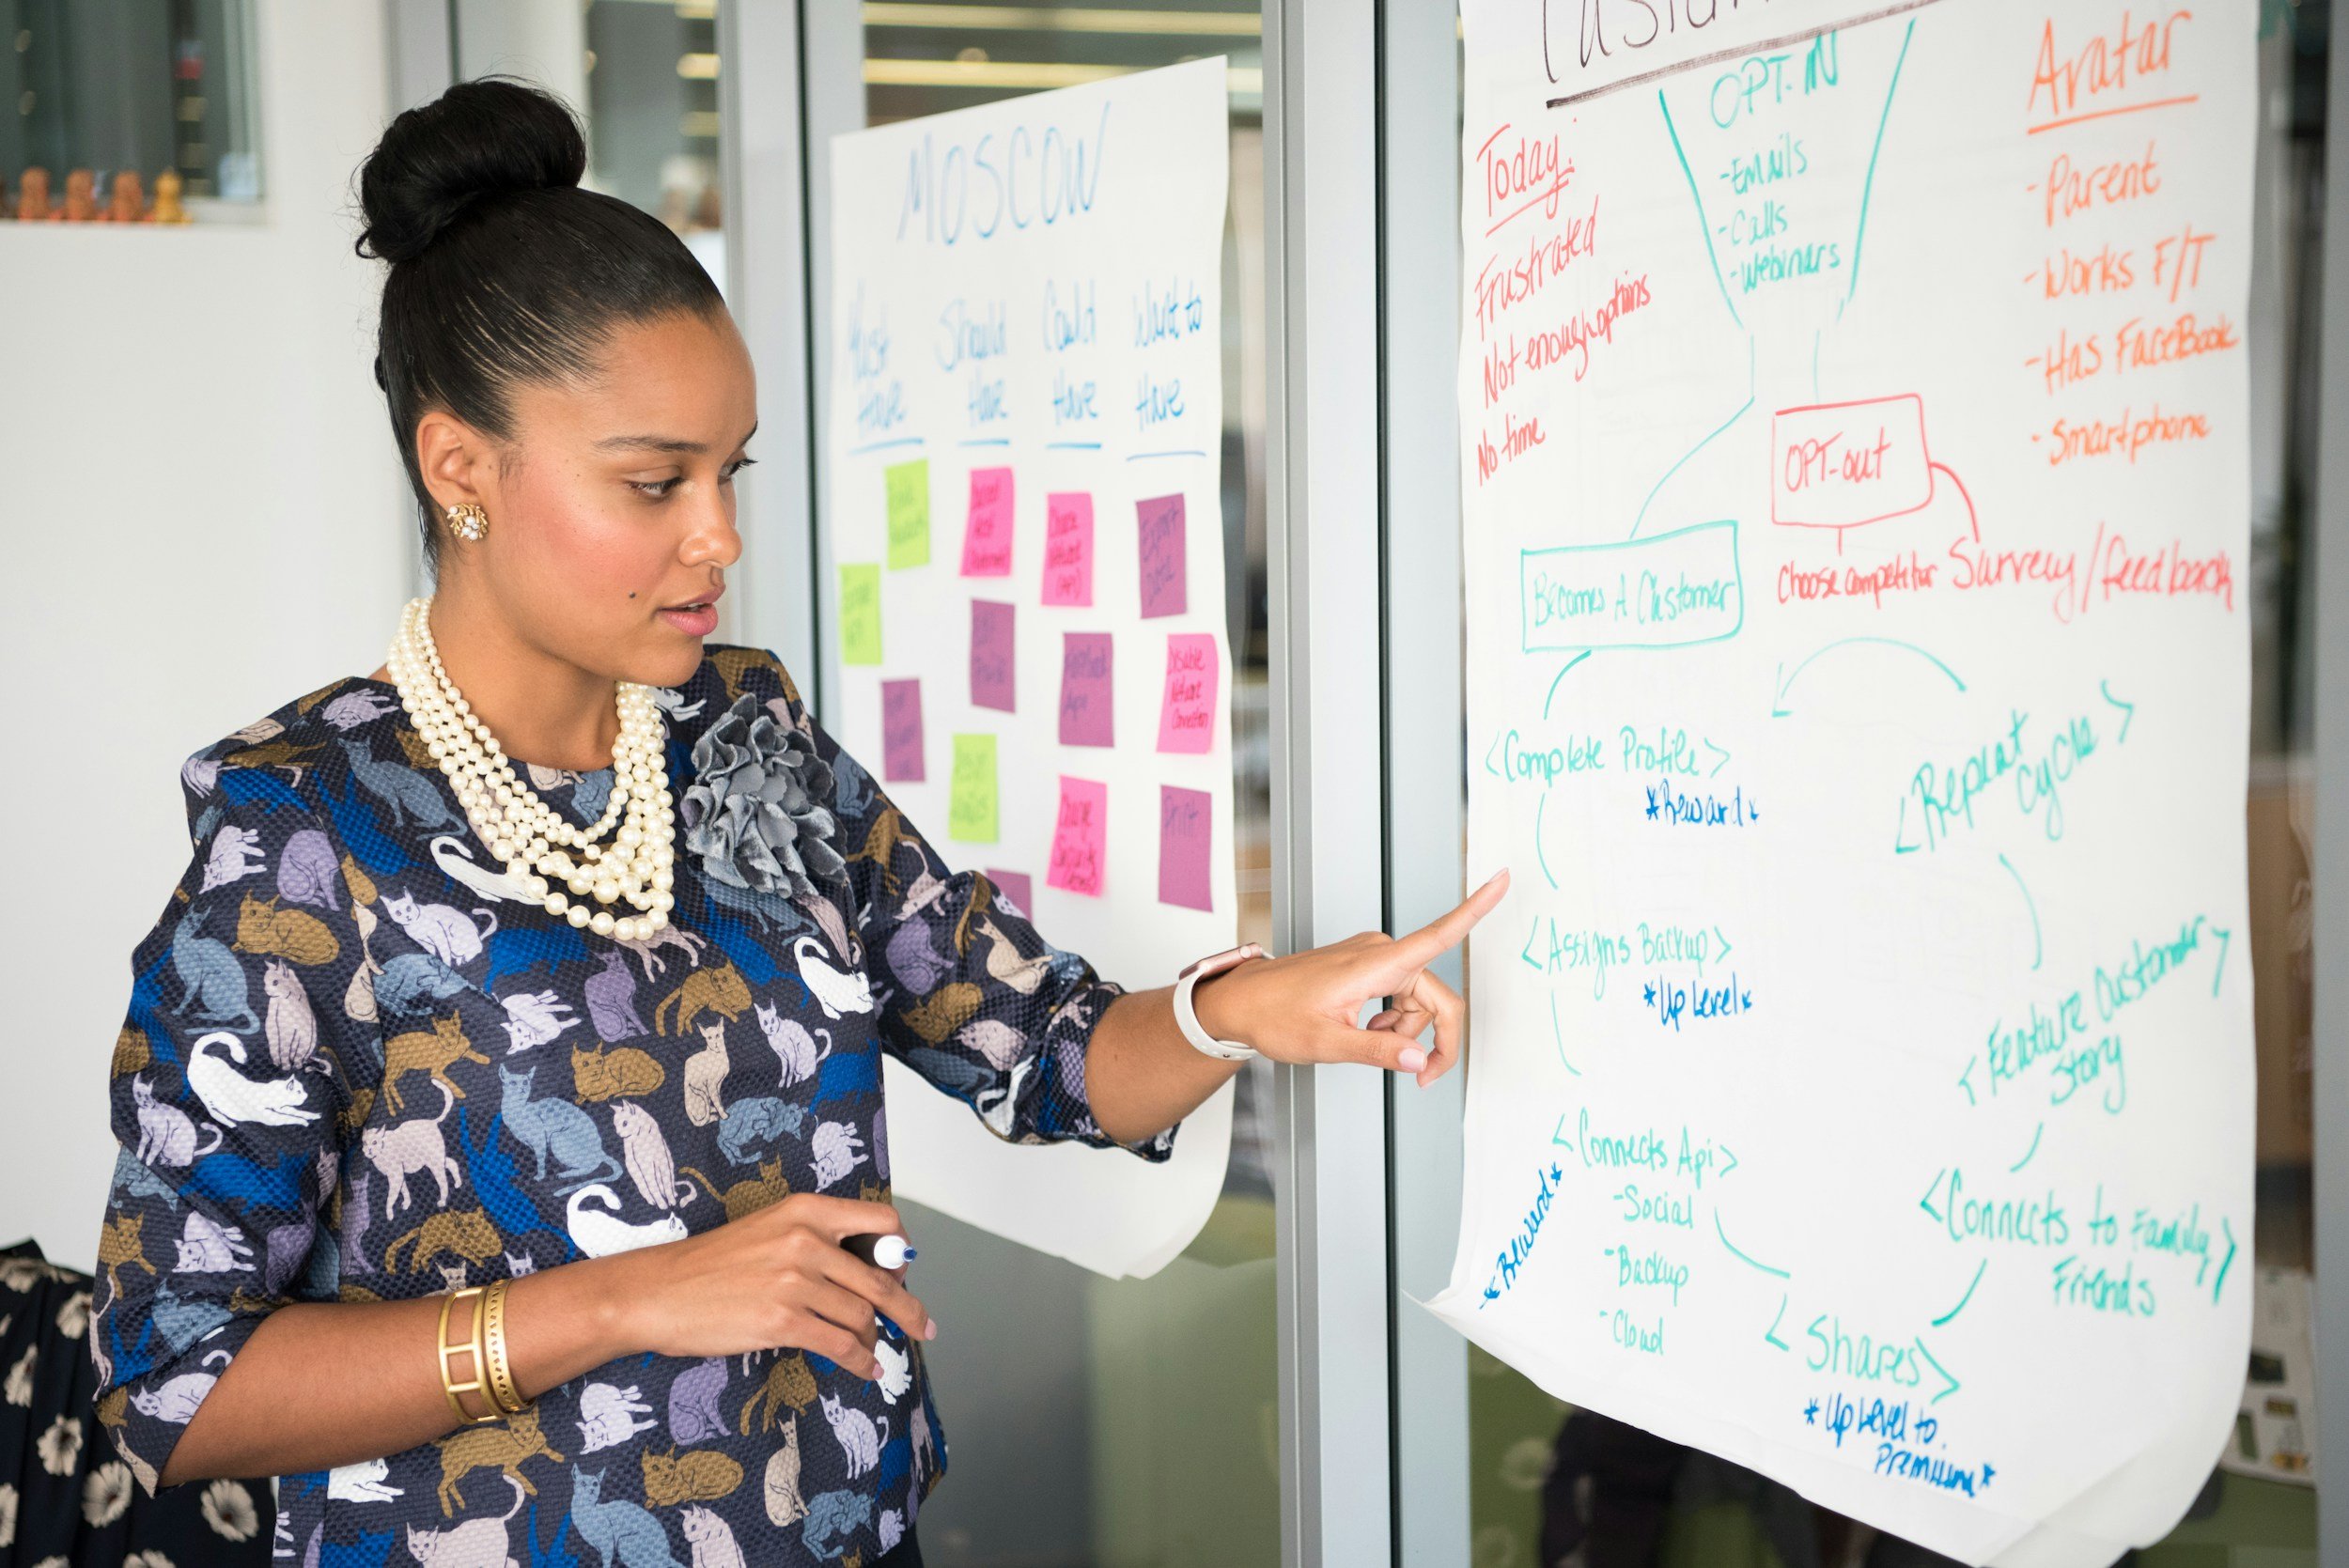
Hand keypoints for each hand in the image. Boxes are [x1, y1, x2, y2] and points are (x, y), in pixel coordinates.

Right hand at [610, 1194, 934, 1380]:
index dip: (901, 1252)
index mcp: (806, 1210)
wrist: (657, 1292)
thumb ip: (816, 1242)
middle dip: (907, 1308)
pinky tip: (865, 1369)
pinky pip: (842, 1345)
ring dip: (875, 1340)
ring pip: (862, 1315)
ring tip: (873, 1352)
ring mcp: (796, 1281)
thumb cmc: (709, 1266)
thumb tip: (864, 1273)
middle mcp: (807, 1240)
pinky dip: (861, 1362)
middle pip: (882, 1277)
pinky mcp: (783, 1321)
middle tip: (922, 1325)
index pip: (881, 1223)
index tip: (903, 1273)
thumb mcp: (769, 1231)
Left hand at [1193, 869, 1509, 1087]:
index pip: (1438, 934)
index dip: (1476, 908)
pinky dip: (1393, 1020)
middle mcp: (1379, 952)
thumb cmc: (1274, 1015)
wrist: (1241, 1003)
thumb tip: (1421, 1060)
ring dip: (1407, 1031)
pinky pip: (1399, 994)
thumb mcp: (1327, 1043)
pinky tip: (1367, 1031)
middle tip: (1423, 1078)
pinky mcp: (1365, 966)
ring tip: (1371, 1047)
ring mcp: (1372, 957)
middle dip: (1435, 1038)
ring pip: (1417, 1000)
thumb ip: (1379, 1051)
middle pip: (1436, 996)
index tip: (1503, 879)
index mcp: (1375, 963)